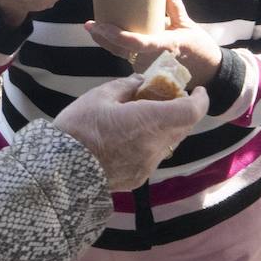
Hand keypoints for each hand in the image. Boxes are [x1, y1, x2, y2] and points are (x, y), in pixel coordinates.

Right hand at [55, 75, 208, 189]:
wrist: (60, 168)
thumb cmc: (79, 127)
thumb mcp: (99, 96)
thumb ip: (126, 87)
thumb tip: (141, 81)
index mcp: (150, 121)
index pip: (192, 111)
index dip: (200, 99)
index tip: (196, 90)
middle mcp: (156, 145)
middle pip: (182, 127)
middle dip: (179, 111)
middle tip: (163, 100)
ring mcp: (149, 165)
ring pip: (168, 143)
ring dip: (163, 129)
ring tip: (141, 120)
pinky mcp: (138, 178)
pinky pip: (152, 157)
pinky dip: (148, 145)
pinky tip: (126, 140)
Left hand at [84, 0, 221, 87]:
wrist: (208, 73)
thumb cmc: (199, 47)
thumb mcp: (187, 23)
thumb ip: (173, 2)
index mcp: (165, 46)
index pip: (137, 43)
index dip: (116, 35)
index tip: (99, 25)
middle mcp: (153, 60)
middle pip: (120, 50)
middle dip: (103, 37)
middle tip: (89, 23)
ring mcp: (148, 68)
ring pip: (120, 55)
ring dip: (106, 42)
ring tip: (93, 26)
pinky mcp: (145, 70)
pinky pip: (126, 57)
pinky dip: (116, 45)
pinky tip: (105, 34)